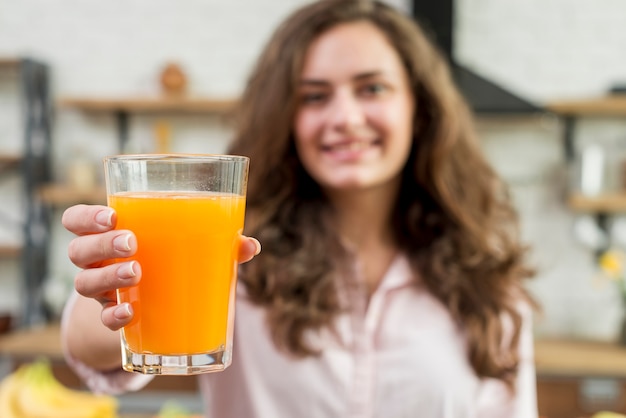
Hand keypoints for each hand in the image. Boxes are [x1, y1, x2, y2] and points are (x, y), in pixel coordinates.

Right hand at [62, 204, 260, 330]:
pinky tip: (130, 312)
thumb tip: (251, 245)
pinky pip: (103, 319)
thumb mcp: (189, 248)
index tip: (112, 216)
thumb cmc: (171, 261)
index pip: (77, 220)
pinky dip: (113, 317)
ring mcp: (103, 291)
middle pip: (78, 250)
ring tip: (136, 273)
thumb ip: (217, 243)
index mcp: (111, 233)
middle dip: (101, 244)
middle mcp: (98, 261)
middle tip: (132, 243)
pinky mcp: (113, 316)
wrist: (153, 304)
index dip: (85, 217)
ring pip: (84, 283)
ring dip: (108, 277)